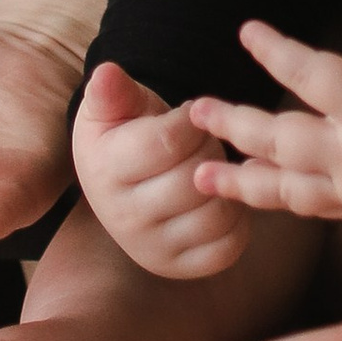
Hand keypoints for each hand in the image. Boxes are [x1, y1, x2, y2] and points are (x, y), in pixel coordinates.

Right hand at [73, 61, 248, 277]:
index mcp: (105, 171)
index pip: (168, 144)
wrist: (120, 181)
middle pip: (194, 181)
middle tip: (202, 141)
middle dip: (210, 150)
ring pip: (215, 215)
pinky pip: (227, 248)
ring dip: (226, 184)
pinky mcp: (179, 267)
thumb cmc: (124, 132)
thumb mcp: (114, 105)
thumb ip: (114, 90)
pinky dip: (237, 219)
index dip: (192, 122)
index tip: (190, 115)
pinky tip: (222, 196)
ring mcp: (151, 248)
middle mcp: (123, 218)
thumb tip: (107, 73)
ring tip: (210, 167)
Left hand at [190, 5, 341, 242]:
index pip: (314, 75)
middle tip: (195, 112)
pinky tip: (253, 194)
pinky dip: (278, 201)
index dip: (277, 51)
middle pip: (283, 139)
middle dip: (236, 124)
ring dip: (241, 180)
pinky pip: (310, 209)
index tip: (246, 31)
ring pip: (286, 186)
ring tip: (200, 178)